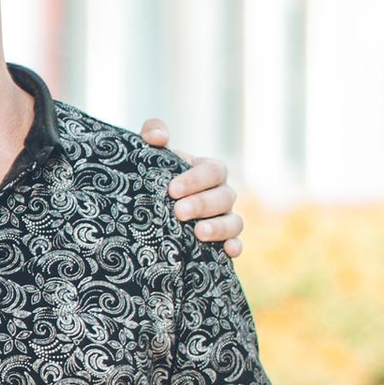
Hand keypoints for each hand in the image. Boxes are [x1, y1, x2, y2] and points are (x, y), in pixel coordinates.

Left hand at [143, 121, 242, 252]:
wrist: (147, 210)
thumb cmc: (153, 176)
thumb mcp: (150, 153)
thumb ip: (153, 132)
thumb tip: (158, 137)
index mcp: (208, 171)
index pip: (214, 170)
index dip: (196, 179)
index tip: (172, 190)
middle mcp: (221, 194)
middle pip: (224, 197)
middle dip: (202, 204)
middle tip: (179, 212)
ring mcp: (224, 218)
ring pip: (234, 221)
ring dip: (219, 227)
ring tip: (198, 233)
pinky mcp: (222, 241)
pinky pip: (236, 244)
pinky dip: (235, 247)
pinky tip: (227, 252)